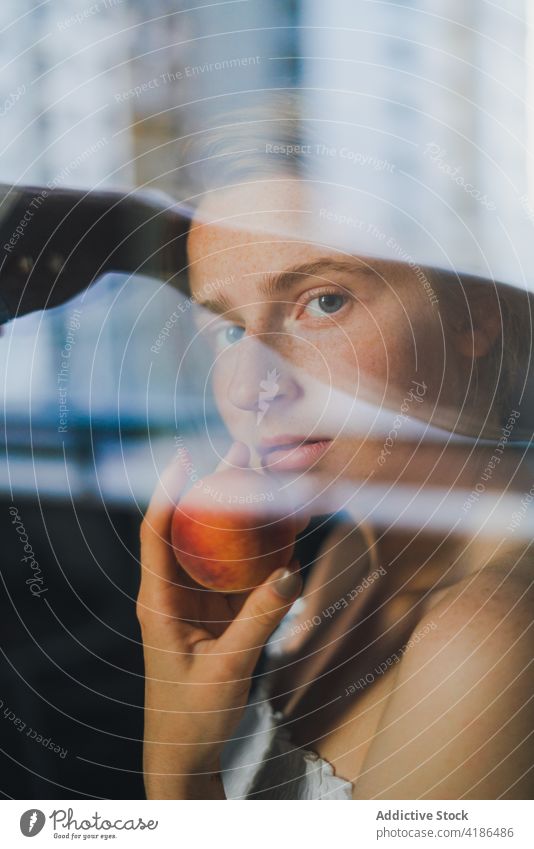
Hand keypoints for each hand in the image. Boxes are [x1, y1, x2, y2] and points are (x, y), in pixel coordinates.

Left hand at [137, 442, 302, 798]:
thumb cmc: (191, 716)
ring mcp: (197, 604)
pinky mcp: (218, 616)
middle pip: (190, 531)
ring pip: (218, 551)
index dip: (169, 492)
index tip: (187, 458)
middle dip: (215, 492)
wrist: (186, 755)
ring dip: (243, 522)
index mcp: (159, 602)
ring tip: (269, 486)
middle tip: (242, 456)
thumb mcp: (227, 667)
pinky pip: (239, 578)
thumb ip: (258, 620)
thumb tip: (290, 572)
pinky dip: (261, 558)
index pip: (156, 533)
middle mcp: (174, 595)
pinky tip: (284, 538)